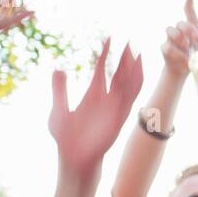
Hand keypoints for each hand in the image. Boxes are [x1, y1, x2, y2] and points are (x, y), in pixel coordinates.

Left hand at [49, 39, 144, 179]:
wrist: (74, 158)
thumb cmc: (66, 138)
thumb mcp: (58, 108)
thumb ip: (60, 89)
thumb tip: (58, 69)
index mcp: (92, 95)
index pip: (101, 69)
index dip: (105, 54)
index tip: (109, 38)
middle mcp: (106, 99)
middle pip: (119, 74)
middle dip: (125, 58)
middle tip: (130, 41)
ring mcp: (114, 107)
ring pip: (128, 84)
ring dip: (133, 69)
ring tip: (138, 52)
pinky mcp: (119, 116)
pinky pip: (131, 98)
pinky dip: (136, 85)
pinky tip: (139, 72)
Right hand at [161, 0, 197, 77]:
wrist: (184, 69)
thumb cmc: (197, 57)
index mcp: (192, 29)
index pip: (189, 12)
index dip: (189, 3)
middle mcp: (180, 31)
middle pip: (180, 22)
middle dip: (188, 29)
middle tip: (196, 39)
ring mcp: (171, 39)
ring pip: (169, 30)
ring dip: (179, 38)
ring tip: (187, 46)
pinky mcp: (165, 49)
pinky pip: (166, 47)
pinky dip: (176, 53)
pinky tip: (185, 60)